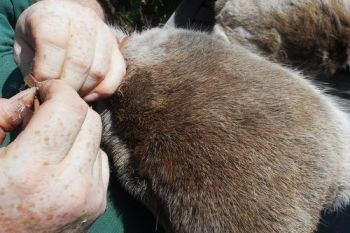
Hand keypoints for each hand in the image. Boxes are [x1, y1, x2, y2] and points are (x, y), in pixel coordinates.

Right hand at [0, 80, 108, 231]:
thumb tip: (30, 98)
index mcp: (30, 170)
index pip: (69, 106)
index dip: (56, 90)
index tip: (41, 93)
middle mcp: (69, 184)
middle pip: (90, 119)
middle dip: (68, 109)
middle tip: (42, 117)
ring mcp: (89, 196)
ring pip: (97, 139)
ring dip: (76, 132)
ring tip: (48, 146)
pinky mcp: (98, 204)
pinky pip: (100, 161)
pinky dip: (84, 154)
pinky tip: (60, 165)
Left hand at [14, 0, 125, 101]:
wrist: (65, 20)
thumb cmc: (39, 36)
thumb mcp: (24, 44)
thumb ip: (31, 66)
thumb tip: (45, 90)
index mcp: (54, 15)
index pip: (54, 44)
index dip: (47, 72)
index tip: (41, 85)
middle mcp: (84, 20)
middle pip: (79, 63)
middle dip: (67, 87)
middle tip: (57, 95)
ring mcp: (104, 34)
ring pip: (99, 71)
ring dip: (84, 90)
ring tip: (71, 94)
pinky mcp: (116, 48)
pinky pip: (117, 75)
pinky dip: (102, 91)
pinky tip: (88, 94)